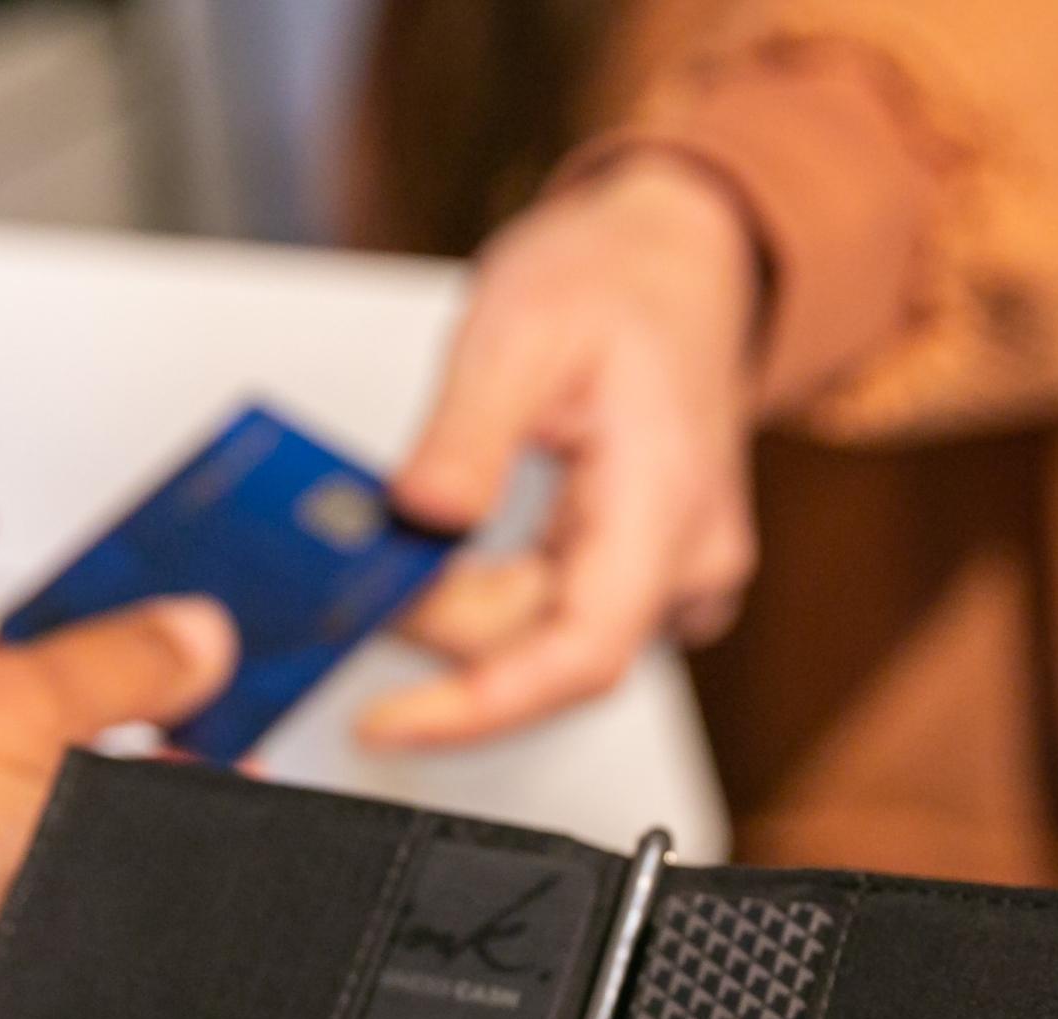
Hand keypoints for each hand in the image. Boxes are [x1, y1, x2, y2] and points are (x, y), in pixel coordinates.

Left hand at [361, 155, 765, 749]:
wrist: (685, 255)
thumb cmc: (620, 279)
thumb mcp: (518, 325)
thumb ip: (464, 436)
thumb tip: (414, 522)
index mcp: (663, 504)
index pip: (579, 658)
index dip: (479, 707)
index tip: (388, 724)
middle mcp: (689, 560)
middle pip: (552, 654)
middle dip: (448, 632)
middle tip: (368, 577)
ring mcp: (678, 575)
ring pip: (553, 642)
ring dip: (469, 613)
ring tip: (408, 551)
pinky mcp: (654, 575)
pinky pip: (566, 621)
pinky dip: (497, 605)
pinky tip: (457, 562)